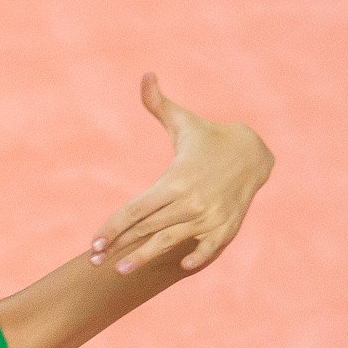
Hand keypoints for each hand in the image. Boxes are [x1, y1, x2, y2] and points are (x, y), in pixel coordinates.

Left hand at [91, 73, 274, 275]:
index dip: (112, 228)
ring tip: (121, 272)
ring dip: (144, 258)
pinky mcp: (226, 227)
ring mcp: (209, 217)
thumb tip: (146, 75)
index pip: (134, 210)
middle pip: (147, 230)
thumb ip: (158, 103)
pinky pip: (207, 247)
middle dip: (119, 247)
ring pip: (169, 242)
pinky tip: (181, 265)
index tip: (93, 243)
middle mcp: (190, 202)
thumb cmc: (208, 138)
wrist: (254, 151)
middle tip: (93, 264)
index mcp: (174, 181)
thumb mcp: (183, 121)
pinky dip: (196, 256)